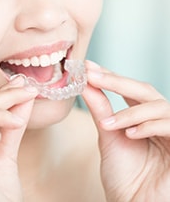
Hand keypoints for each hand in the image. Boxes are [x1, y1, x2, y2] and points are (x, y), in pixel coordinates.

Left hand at [82, 60, 169, 201]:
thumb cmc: (124, 178)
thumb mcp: (109, 137)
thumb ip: (101, 110)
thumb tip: (86, 83)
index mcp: (142, 119)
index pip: (129, 90)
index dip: (110, 76)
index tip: (88, 66)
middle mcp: (159, 122)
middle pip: (144, 90)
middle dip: (118, 81)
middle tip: (93, 76)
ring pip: (159, 106)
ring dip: (131, 111)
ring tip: (109, 124)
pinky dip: (149, 126)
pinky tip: (130, 134)